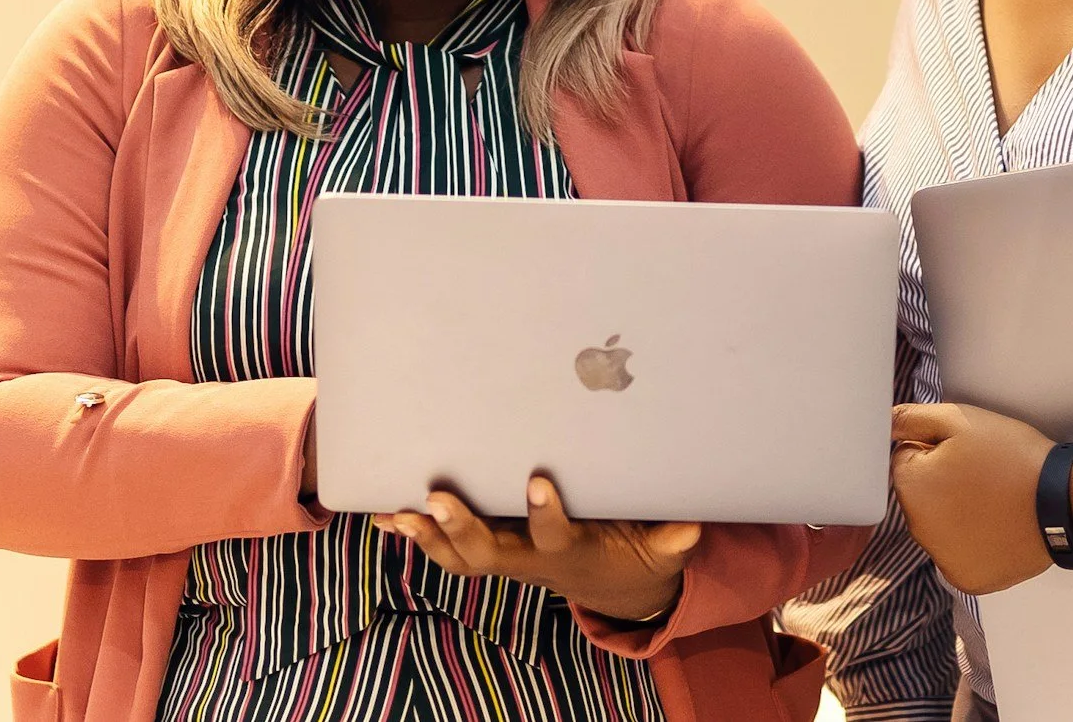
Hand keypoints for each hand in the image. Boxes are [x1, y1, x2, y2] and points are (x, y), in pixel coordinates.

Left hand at [373, 475, 700, 624]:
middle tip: (436, 497)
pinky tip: (381, 516)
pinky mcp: (491, 553)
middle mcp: (529, 562)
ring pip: (459, 558)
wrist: (614, 589)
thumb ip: (671, 539)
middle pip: (488, 554)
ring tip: (394, 513)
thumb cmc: (635, 556)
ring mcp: (506, 560)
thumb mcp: (660, 552)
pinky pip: (447, 551)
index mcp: (570, 553)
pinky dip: (414, 536)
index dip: (546, 516)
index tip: (538, 482)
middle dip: (461, 528)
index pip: (555, 537)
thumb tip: (691, 525)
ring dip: (425, 537)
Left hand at [890, 403, 1056, 594]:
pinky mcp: (967, 579)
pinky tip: (996, 527)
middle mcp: (917, 529)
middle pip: (919, 496)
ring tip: (994, 500)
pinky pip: (958, 555)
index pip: (904, 459)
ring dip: (955, 514)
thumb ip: (911, 419)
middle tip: (982, 474)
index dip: (935, 449)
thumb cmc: (1012, 458)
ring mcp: (941, 559)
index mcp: (910, 486)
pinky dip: (973, 543)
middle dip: (941, 483)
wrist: (1063, 502)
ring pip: (938, 526)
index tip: (965, 453)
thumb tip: (883, 423)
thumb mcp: (960, 420)